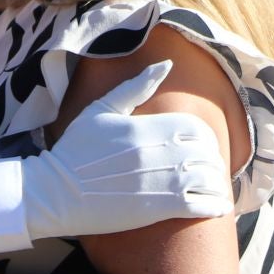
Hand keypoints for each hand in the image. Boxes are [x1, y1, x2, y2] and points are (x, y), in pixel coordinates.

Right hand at [21, 61, 230, 240]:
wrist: (56, 192)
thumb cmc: (75, 148)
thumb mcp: (101, 109)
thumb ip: (136, 87)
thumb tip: (165, 64)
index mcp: (149, 126)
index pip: (198, 128)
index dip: (204, 138)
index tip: (199, 148)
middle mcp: (161, 152)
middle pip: (208, 153)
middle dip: (213, 161)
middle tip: (209, 169)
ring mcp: (162, 181)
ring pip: (210, 179)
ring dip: (217, 184)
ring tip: (213, 190)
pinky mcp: (160, 209)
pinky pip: (203, 206)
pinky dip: (215, 205)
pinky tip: (214, 207)